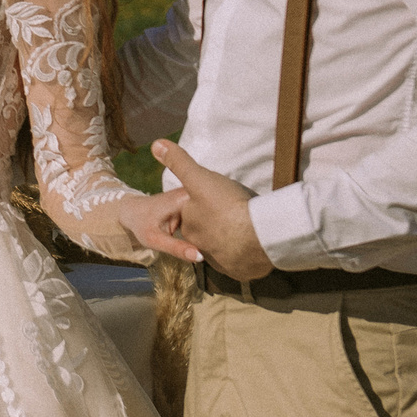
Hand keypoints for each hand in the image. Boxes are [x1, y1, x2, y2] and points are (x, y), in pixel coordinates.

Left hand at [140, 140, 274, 281]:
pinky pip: (239, 258)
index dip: (208, 198)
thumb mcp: (198, 178)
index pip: (194, 209)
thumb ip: (179, 163)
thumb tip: (157, 144)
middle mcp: (200, 244)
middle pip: (211, 227)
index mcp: (190, 223)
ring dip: (233, 234)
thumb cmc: (227, 205)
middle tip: (238, 208)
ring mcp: (219, 260)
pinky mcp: (237, 271)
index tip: (223, 195)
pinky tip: (255, 239)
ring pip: (225, 243)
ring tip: (248, 222)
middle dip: (220, 219)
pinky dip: (245, 251)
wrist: (260, 237)